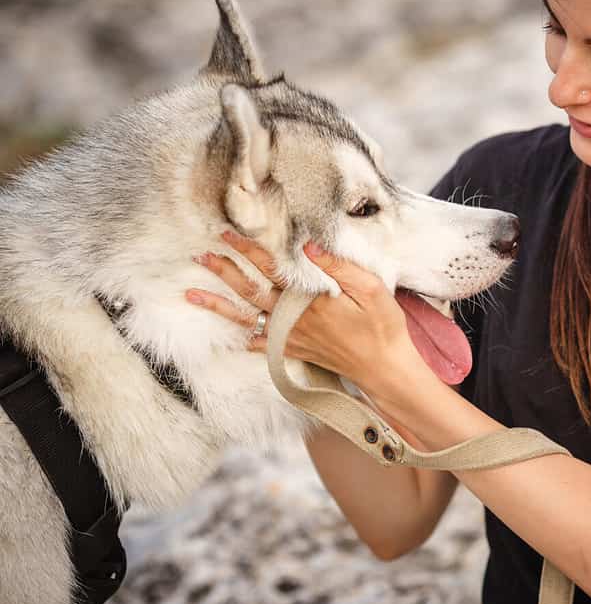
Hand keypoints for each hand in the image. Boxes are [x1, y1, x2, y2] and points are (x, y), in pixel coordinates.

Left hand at [185, 231, 424, 399]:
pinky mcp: (297, 352)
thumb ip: (338, 266)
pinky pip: (264, 345)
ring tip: (193, 295)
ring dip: (219, 306)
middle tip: (202, 257)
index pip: (272, 268)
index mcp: (309, 299)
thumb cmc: (382, 327)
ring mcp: (292, 338)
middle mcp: (294, 319)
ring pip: (248, 318)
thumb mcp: (371, 289)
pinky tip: (234, 336)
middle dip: (225, 272)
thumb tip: (308, 243)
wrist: (384, 369)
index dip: (248, 250)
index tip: (228, 235)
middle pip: (250, 291)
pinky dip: (246, 340)